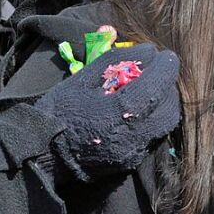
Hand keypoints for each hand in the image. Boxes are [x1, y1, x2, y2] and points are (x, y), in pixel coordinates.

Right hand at [37, 44, 180, 180]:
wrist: (44, 153)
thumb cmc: (58, 112)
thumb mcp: (81, 80)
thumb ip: (115, 62)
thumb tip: (147, 51)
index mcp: (119, 112)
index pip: (156, 86)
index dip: (166, 68)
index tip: (167, 55)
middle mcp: (133, 135)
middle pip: (169, 109)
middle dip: (169, 87)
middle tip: (159, 72)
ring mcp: (133, 152)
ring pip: (165, 125)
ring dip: (164, 104)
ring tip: (151, 90)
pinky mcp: (130, 162)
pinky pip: (153, 137)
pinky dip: (154, 119)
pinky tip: (140, 110)